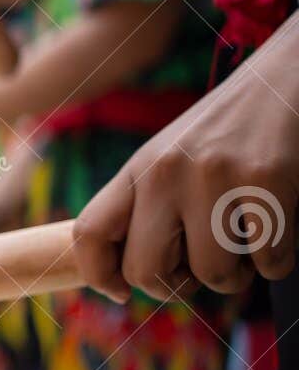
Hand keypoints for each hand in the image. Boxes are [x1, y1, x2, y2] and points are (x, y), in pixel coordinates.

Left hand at [72, 58, 298, 302]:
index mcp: (137, 168)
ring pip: (212, 275)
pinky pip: (269, 262)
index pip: (89, 234)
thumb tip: (124, 280)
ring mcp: (214, 175)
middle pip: (145, 272)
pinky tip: (279, 228)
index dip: (98, 275)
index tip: (121, 291)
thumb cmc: (230, 133)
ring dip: (236, 275)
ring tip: (246, 244)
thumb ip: (146, 207)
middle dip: (178, 286)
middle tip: (202, 269)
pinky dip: (277, 260)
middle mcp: (165, 171)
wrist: (287, 77)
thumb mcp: (170, 159)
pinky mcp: (266, 178)